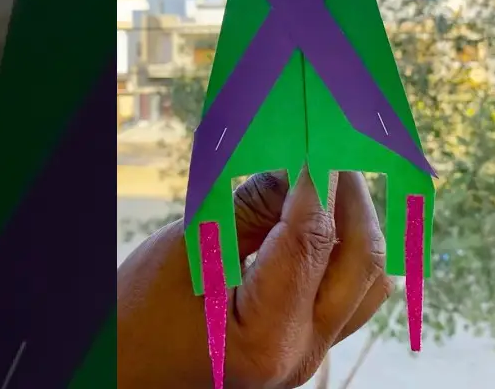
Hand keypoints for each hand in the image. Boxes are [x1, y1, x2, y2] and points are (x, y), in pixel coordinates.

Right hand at [117, 171, 393, 388]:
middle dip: (352, 194)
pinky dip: (345, 248)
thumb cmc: (138, 320)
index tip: (314, 129)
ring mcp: (310, 355)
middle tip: (328, 145)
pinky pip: (351, 293)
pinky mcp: (308, 346)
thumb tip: (298, 159)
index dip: (317, 176)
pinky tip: (321, 215)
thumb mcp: (187, 252)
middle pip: (361, 261)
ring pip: (368, 279)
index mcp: (266, 337)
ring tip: (327, 177)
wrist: (126, 375)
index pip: (313, 239)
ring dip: (356, 221)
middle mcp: (301, 353)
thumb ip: (250, 207)